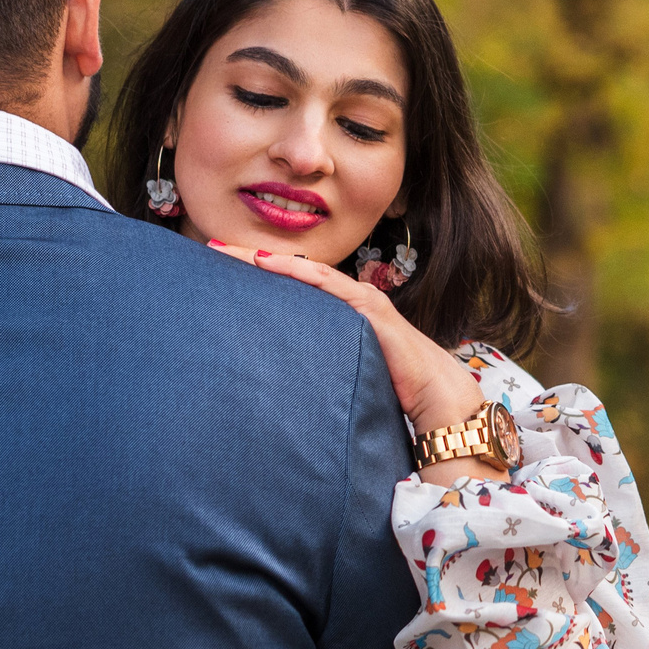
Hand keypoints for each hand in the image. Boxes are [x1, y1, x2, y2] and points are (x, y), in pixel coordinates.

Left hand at [206, 239, 503, 484]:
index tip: (216, 267)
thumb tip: (277, 390)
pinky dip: (298, 272)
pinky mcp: (371, 310)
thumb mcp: (345, 376)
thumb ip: (317, 373)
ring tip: (227, 251)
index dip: (255, 275)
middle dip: (249, 259)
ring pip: (305, 271)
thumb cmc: (396, 392)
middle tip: (208, 248)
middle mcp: (350, 300)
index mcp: (342, 315)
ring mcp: (362, 300)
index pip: (293, 287)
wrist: (439, 401)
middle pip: (291, 273)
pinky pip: (328, 285)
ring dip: (266, 259)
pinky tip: (270, 265)